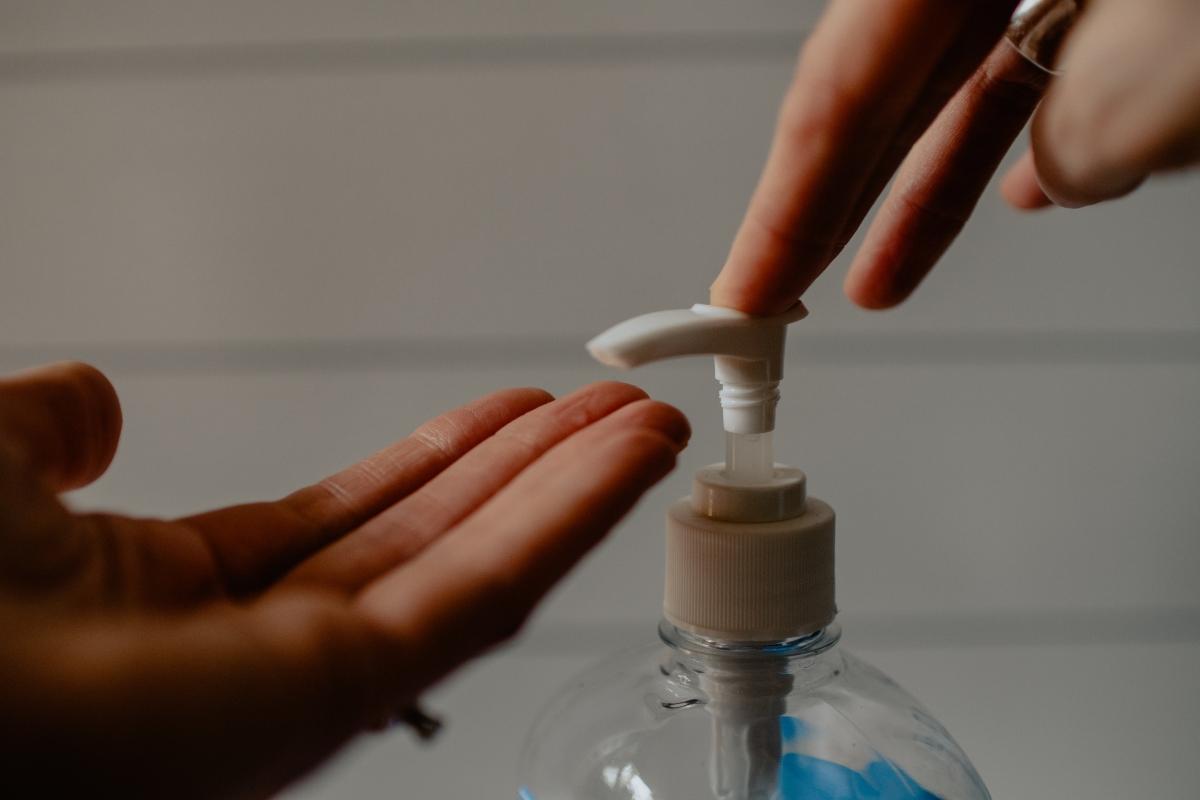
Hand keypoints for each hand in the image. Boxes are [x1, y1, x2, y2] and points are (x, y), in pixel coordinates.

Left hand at [0, 362, 687, 797]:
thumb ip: (53, 432)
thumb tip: (95, 401)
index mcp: (186, 593)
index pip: (355, 519)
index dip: (445, 459)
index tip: (514, 412)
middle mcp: (265, 644)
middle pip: (439, 541)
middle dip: (536, 471)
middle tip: (617, 409)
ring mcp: (313, 677)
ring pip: (480, 570)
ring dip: (574, 494)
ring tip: (647, 430)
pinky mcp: (341, 692)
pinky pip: (480, 597)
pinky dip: (565, 523)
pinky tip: (623, 464)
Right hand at [711, 0, 1199, 312]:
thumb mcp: (1182, 30)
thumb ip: (1107, 112)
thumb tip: (1061, 175)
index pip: (842, 87)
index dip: (782, 209)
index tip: (739, 294)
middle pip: (868, 83)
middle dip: (817, 206)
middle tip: (762, 301)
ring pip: (951, 78)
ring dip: (913, 189)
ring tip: (876, 286)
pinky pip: (1033, 54)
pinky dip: (1016, 133)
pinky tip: (1017, 196)